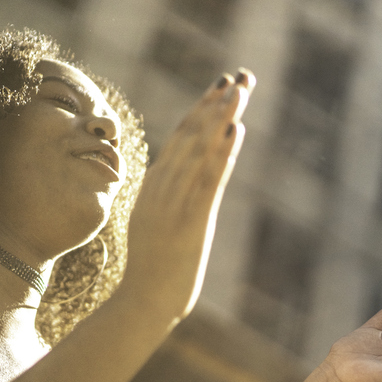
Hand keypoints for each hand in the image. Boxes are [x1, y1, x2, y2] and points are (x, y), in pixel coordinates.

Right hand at [120, 69, 254, 318]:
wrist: (141, 304)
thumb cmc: (151, 271)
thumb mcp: (153, 224)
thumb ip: (163, 199)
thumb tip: (172, 180)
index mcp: (153, 185)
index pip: (179, 138)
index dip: (201, 109)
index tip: (221, 86)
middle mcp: (162, 187)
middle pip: (191, 135)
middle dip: (215, 104)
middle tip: (239, 77)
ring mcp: (174, 202)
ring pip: (200, 151)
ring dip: (222, 117)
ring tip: (240, 90)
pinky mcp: (191, 221)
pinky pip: (209, 180)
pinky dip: (223, 152)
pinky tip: (236, 129)